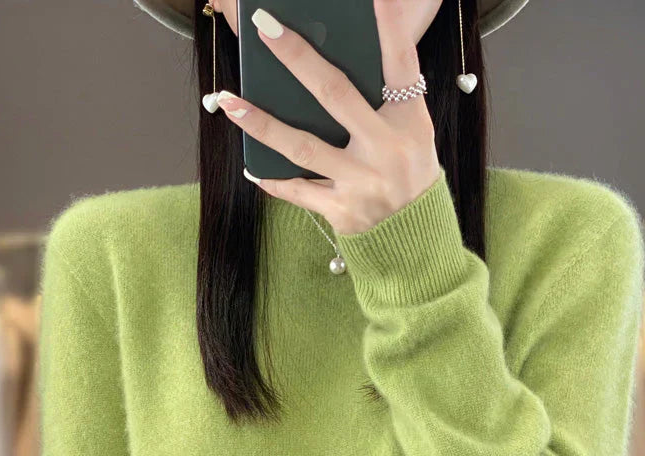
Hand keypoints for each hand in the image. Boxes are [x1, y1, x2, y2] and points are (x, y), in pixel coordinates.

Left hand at [214, 1, 441, 234]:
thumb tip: (326, 67)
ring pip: (302, 145)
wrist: (415, 239)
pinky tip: (251, 166)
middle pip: (334, 94)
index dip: (389, 29)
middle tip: (263, 27)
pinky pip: (298, 190)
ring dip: (261, 122)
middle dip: (296, 57)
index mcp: (409, 121)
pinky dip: (272, 178)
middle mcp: (386, 149)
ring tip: (229, 101)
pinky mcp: (342, 211)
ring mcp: (362, 182)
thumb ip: (382, 102)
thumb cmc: (407, 174)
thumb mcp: (411, 133)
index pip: (400, 65)